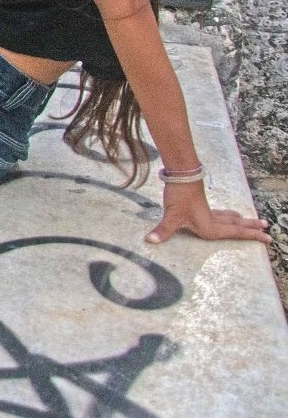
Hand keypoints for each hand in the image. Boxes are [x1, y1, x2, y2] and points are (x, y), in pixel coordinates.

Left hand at [147, 181, 270, 243]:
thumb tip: (150, 241)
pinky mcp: (203, 204)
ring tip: (255, 222)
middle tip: (268, 230)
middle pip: (237, 225)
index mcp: (210, 226)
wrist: (181, 176)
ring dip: (243, 221)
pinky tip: (231, 215)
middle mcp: (213, 220)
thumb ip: (163, 230)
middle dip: (252, 229)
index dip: (251, 235)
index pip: (236, 233)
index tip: (267, 237)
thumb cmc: (179, 197)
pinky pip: (222, 213)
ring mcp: (209, 211)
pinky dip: (231, 216)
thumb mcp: (171, 216)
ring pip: (231, 218)